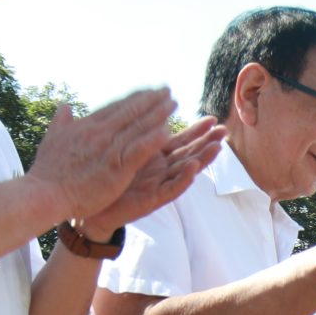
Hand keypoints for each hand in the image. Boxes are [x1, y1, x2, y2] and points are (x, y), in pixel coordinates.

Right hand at [27, 87, 184, 221]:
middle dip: (151, 100)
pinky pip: (140, 149)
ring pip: (138, 126)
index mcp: (87, 126)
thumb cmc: (47, 172)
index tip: (148, 92)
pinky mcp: (117, 167)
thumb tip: (64, 106)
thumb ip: (61, 122)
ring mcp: (109, 148)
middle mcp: (99, 132)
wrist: (44, 194)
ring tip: (173, 104)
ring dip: (158, 113)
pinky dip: (154, 138)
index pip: (115, 107)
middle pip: (130, 111)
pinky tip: (167, 130)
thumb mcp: (52, 139)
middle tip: (167, 91)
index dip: (134, 99)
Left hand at [76, 116, 224, 235]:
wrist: (91, 208)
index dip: (197, 131)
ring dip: (202, 160)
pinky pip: (170, 190)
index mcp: (154, 157)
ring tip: (217, 147)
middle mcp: (160, 172)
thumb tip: (140, 106)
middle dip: (207, 142)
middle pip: (189, 154)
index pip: (180, 141)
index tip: (212, 118)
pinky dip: (182, 180)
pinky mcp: (151, 201)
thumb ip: (134, 132)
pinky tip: (193, 169)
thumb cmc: (103, 178)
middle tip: (224, 129)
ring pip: (185, 172)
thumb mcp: (121, 149)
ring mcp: (157, 186)